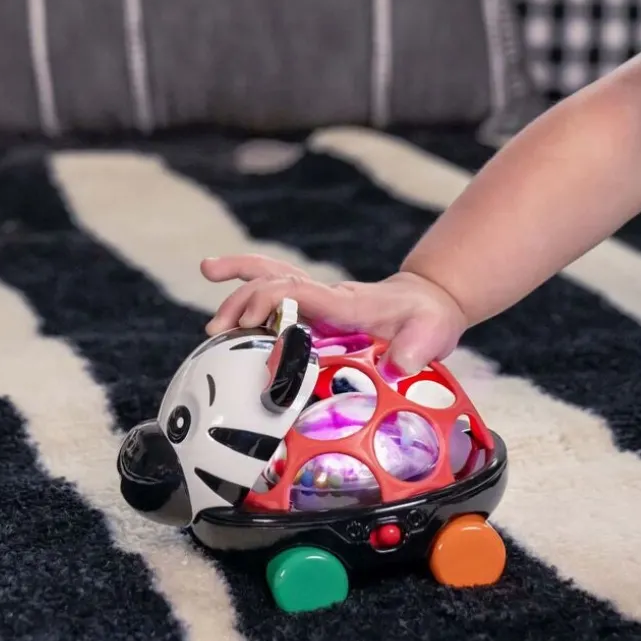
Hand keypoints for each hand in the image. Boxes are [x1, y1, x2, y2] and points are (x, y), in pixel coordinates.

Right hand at [200, 255, 467, 373]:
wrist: (428, 302)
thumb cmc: (427, 319)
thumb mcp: (430, 333)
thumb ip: (416, 349)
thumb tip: (399, 366)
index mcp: (347, 304)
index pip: (303, 294)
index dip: (273, 302)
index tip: (250, 323)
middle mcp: (325, 298)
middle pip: (275, 285)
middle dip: (243, 303)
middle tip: (219, 332)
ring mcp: (317, 301)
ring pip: (269, 280)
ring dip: (235, 289)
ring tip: (210, 318)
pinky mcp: (313, 309)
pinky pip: (273, 289)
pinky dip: (243, 280)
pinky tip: (214, 274)